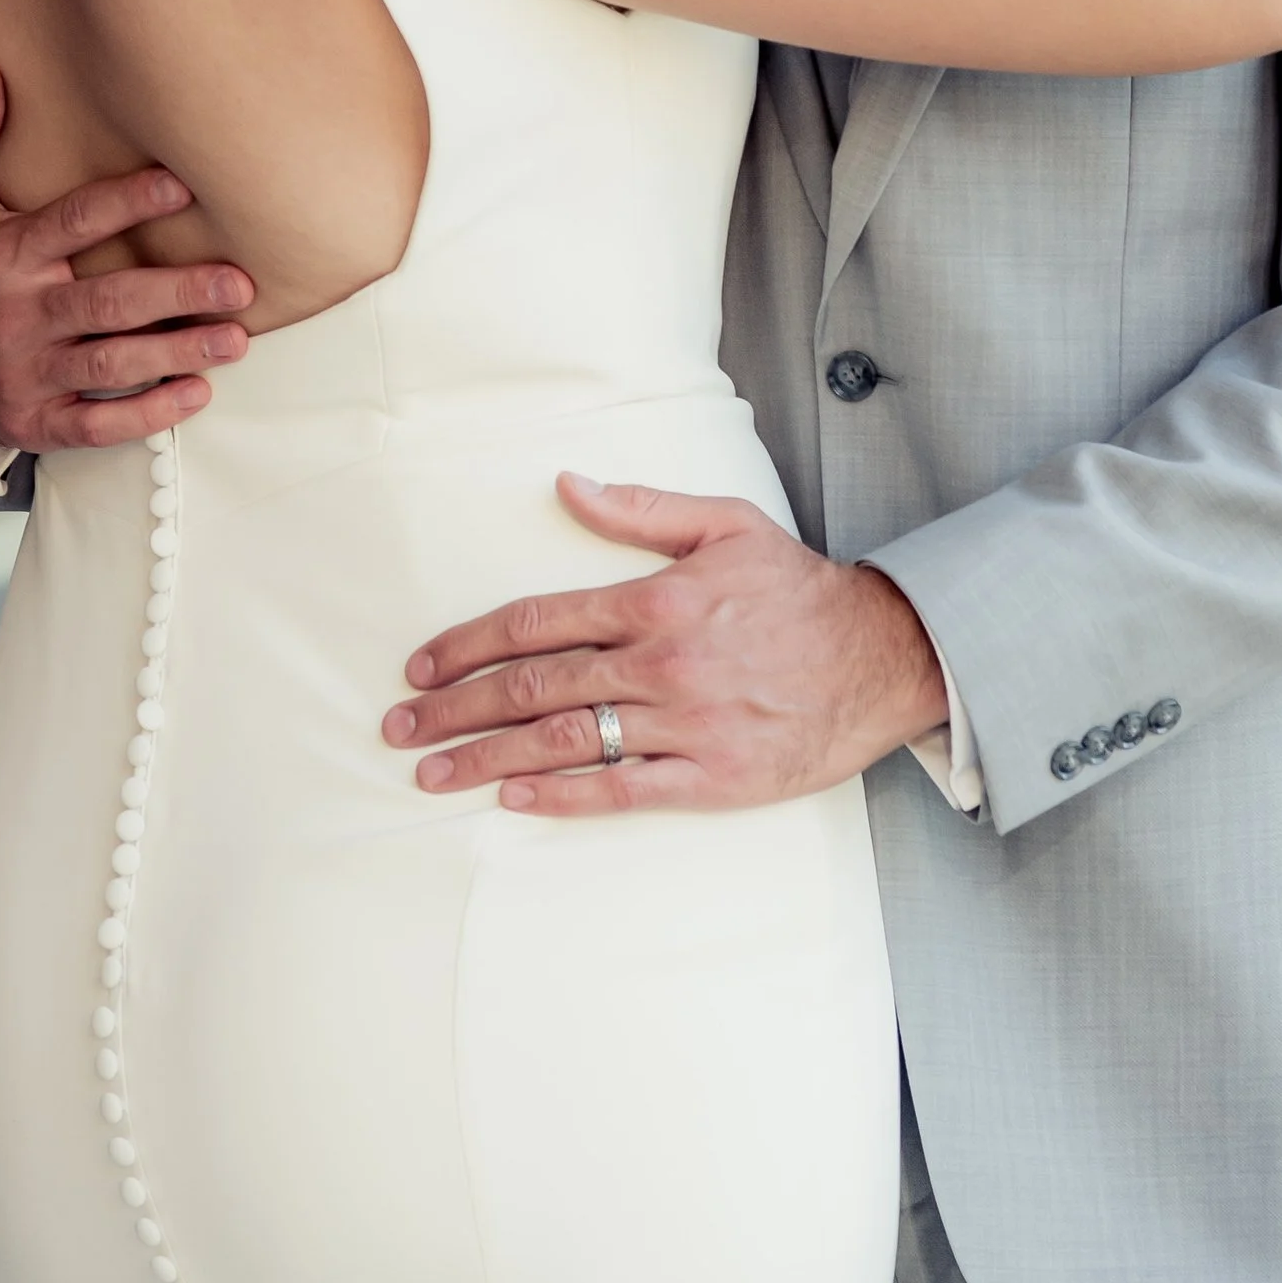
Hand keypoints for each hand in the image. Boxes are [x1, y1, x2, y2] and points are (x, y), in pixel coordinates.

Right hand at [0, 60, 254, 451]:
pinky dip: (147, 415)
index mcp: (0, 253)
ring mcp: (22, 374)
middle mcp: (11, 316)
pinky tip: (196, 394)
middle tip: (241, 283)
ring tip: (236, 339)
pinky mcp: (33, 422)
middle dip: (178, 292)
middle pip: (107, 301)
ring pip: (110, 364)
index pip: (73, 222)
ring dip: (178, 353)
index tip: (184, 184)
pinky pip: (95, 425)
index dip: (127, 202)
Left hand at [381, 473, 948, 812]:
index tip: (422, 664)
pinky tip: (513, 798)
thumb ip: (641, 509)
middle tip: (399, 724)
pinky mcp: (711, 777)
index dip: (470, 642)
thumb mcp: (725, 525)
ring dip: (488, 757)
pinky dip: (563, 796)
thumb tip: (567, 484)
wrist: (882, 657)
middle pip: (536, 685)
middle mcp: (661, 662)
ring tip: (431, 772)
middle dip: (457, 706)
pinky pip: (623, 790)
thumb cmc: (798, 590)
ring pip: (567, 740)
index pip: (539, 621)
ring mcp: (685, 724)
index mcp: (656, 600)